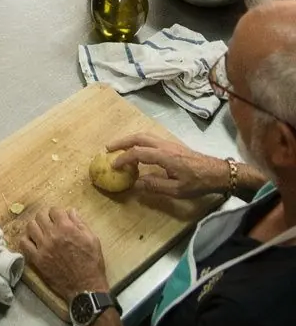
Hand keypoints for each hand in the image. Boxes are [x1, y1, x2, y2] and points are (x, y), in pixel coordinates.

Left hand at [16, 208, 107, 301]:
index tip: (59, 218)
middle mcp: (52, 234)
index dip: (57, 213)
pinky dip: (27, 240)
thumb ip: (80, 223)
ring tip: (41, 232)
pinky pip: (24, 243)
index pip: (54, 210)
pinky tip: (33, 243)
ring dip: (36, 227)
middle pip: (40, 215)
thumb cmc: (92, 263)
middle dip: (45, 217)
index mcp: (66, 227)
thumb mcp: (92, 239)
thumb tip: (70, 211)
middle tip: (50, 224)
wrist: (85, 287)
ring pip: (30, 226)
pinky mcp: (37, 259)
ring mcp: (42, 247)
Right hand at [108, 132, 230, 198]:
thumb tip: (136, 183)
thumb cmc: (197, 182)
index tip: (113, 165)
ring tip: (119, 147)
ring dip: (130, 140)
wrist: (217, 172)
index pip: (138, 153)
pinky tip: (137, 150)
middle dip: (122, 142)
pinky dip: (139, 141)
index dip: (123, 158)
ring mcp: (168, 143)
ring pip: (145, 136)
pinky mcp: (172, 145)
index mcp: (164, 156)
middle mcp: (164, 145)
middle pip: (139, 138)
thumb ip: (155, 186)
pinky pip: (151, 138)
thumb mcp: (177, 190)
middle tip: (109, 148)